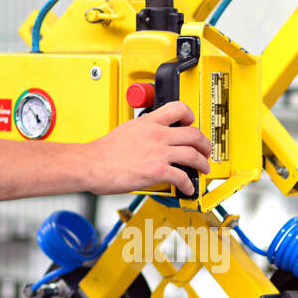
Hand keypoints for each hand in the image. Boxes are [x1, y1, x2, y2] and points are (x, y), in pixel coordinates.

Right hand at [93, 101, 210, 195]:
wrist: (91, 164)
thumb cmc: (102, 152)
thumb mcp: (125, 130)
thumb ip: (141, 132)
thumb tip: (147, 140)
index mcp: (148, 122)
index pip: (178, 109)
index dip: (190, 116)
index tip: (191, 124)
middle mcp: (157, 134)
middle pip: (193, 133)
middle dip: (204, 143)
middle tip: (205, 149)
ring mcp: (159, 152)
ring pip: (194, 154)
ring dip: (203, 163)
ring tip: (205, 168)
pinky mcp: (157, 170)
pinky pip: (183, 177)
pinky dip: (189, 184)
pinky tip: (188, 188)